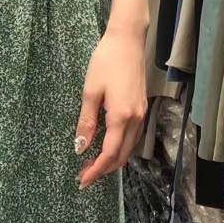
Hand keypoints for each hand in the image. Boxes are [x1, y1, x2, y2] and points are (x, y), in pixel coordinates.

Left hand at [74, 27, 148, 188]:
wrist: (127, 41)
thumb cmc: (105, 62)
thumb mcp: (90, 92)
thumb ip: (86, 122)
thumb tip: (80, 148)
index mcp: (122, 117)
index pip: (109, 154)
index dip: (96, 170)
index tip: (82, 181)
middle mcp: (136, 120)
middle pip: (122, 156)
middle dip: (103, 170)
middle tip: (84, 176)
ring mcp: (142, 115)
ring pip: (129, 149)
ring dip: (113, 161)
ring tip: (93, 166)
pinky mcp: (142, 109)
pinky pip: (133, 138)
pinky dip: (121, 149)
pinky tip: (109, 148)